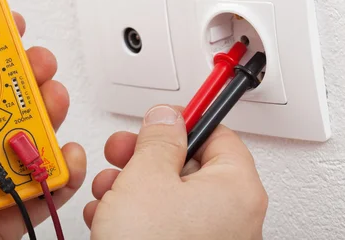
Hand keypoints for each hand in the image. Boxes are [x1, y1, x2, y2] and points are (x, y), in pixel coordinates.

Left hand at [0, 14, 85, 239]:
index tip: (5, 23)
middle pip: (10, 95)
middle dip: (32, 70)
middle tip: (36, 61)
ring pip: (32, 132)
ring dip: (52, 109)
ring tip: (51, 100)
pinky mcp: (9, 203)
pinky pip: (45, 184)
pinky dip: (64, 168)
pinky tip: (63, 154)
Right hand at [84, 104, 266, 239]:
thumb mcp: (146, 177)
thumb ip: (158, 138)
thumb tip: (166, 117)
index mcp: (236, 188)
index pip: (218, 134)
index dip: (182, 121)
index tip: (157, 120)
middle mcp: (232, 216)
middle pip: (189, 165)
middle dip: (145, 157)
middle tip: (122, 153)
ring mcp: (211, 239)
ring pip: (170, 195)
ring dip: (132, 186)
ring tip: (108, 191)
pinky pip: (164, 223)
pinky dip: (136, 214)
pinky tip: (110, 217)